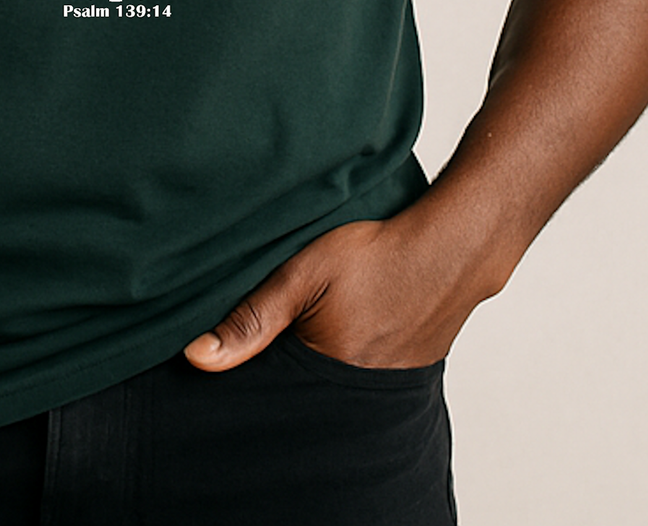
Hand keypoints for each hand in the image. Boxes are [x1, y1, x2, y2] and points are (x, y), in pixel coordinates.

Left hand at [183, 207, 483, 373]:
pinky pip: (355, 384)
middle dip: (278, 381)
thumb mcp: (303, 273)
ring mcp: (383, 390)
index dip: (247, 380)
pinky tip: (335, 339)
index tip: (228, 362)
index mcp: (326, 373)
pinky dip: (339, 367)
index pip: (270, 397)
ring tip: (304, 338)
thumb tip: (197, 357)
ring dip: (309, 373)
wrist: (450, 248)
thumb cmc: (376, 253)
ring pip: (326, 391)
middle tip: (267, 344)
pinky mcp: (402, 378)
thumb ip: (252, 318)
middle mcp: (356, 396)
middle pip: (298, 399)